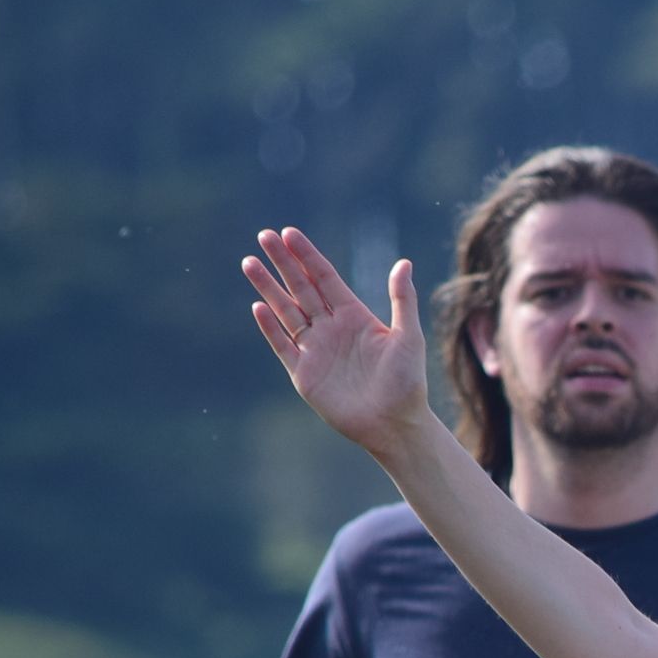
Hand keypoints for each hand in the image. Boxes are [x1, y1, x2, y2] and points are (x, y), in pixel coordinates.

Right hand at [244, 226, 429, 458]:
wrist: (395, 424)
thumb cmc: (408, 382)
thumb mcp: (408, 337)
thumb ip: (402, 300)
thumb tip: (404, 262)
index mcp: (354, 316)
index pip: (325, 277)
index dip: (306, 256)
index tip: (288, 233)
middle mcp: (331, 328)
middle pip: (301, 288)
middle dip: (282, 263)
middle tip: (264, 236)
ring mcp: (315, 350)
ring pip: (286, 311)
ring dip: (268, 288)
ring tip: (249, 262)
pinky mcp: (304, 374)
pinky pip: (282, 345)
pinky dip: (270, 328)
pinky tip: (258, 307)